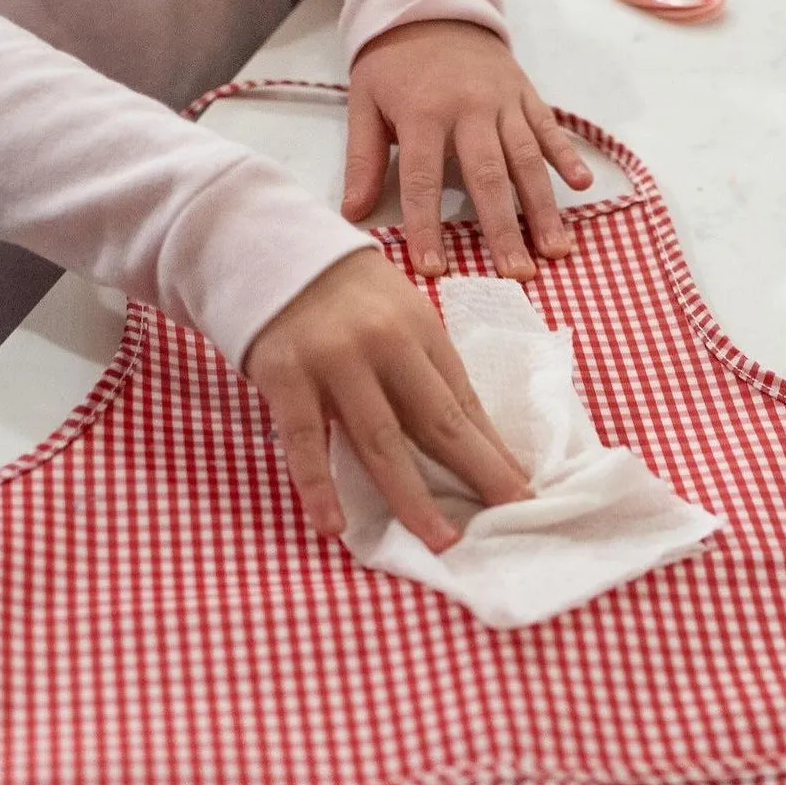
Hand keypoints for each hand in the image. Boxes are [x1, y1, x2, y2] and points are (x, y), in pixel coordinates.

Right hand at [244, 250, 531, 552]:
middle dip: (478, 475)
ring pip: (380, 441)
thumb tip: (472, 440)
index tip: (522, 491)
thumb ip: (423, 371)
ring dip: (412, 497)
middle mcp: (385, 345)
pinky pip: (306, 442)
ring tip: (441, 541)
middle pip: (438, 422)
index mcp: (421, 331)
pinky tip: (334, 526)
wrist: (263, 243)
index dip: (495, 451)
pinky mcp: (285, 375)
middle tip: (509, 517)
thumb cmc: (340, 294)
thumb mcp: (395, 317)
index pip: (465, 403)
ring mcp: (334, 361)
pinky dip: (320, 487)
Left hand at [341, 20, 593, 279]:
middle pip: (488, 177)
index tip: (434, 270)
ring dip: (543, 208)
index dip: (427, 226)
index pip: (423, 179)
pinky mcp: (527, 94)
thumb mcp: (365, 101)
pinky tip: (582, 186)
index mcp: (423, 114)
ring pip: (527, 160)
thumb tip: (353, 213)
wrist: (432, 1)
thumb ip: (362, 158)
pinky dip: (567, 156)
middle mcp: (469, 109)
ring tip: (555, 251)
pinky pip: (550, 129)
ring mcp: (504, 101)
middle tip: (516, 276)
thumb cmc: (394, 63)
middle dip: (503, 229)